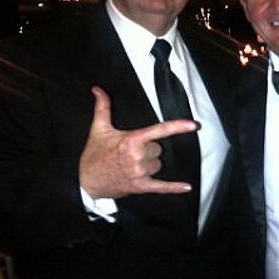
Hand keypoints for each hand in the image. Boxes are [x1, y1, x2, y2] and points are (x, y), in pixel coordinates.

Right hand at [79, 86, 197, 198]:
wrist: (85, 181)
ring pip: (158, 164)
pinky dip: (174, 188)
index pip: (159, 130)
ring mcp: (139, 172)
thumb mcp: (99, 129)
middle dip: (148, 150)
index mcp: (131, 140)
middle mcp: (137, 156)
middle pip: (158, 149)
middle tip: (130, 152)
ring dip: (149, 164)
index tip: (194, 125)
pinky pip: (161, 187)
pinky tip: (187, 186)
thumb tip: (98, 90)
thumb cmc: (94, 155)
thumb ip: (103, 108)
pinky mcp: (140, 186)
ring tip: (131, 165)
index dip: (178, 126)